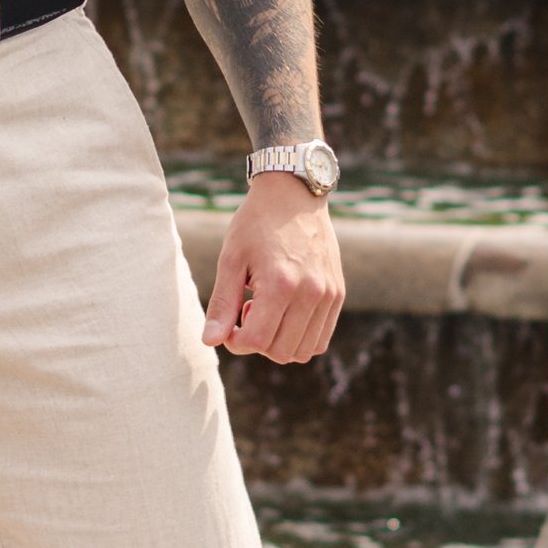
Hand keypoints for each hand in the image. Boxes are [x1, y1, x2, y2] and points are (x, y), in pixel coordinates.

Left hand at [201, 177, 343, 366]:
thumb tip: (210, 341)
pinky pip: (320, 339)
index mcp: (281, 284)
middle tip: (247, 310)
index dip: (235, 342)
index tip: (228, 324)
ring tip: (268, 310)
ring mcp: (328, 295)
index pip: (257, 342)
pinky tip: (285, 311)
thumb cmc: (256, 224)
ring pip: (303, 351)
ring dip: (279, 343)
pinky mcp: (337, 294)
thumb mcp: (231, 259)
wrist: (294, 195)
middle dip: (257, 342)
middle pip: (280, 352)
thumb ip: (222, 303)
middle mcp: (311, 293)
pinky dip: (299, 338)